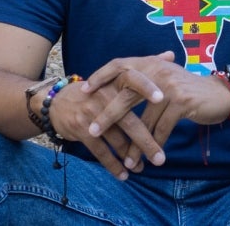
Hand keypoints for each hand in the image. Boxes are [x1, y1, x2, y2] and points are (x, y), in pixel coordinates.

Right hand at [46, 76, 161, 179]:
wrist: (58, 102)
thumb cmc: (98, 89)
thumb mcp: (117, 75)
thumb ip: (146, 65)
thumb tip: (171, 54)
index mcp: (116, 80)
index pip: (134, 81)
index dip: (147, 89)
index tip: (163, 99)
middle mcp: (104, 95)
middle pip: (129, 121)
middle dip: (146, 142)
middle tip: (161, 158)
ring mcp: (92, 114)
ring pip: (117, 140)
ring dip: (131, 157)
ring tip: (144, 168)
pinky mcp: (82, 130)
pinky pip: (101, 152)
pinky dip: (113, 165)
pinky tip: (124, 175)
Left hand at [82, 53, 229, 170]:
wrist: (221, 94)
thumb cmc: (190, 90)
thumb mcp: (168, 79)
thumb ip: (147, 81)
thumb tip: (119, 88)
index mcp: (153, 63)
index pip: (121, 64)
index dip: (102, 76)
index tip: (84, 90)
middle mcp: (159, 70)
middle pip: (126, 94)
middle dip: (107, 115)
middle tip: (91, 130)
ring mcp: (170, 86)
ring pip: (144, 118)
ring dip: (134, 142)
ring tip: (126, 158)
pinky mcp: (181, 102)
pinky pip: (161, 128)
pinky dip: (154, 145)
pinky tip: (149, 158)